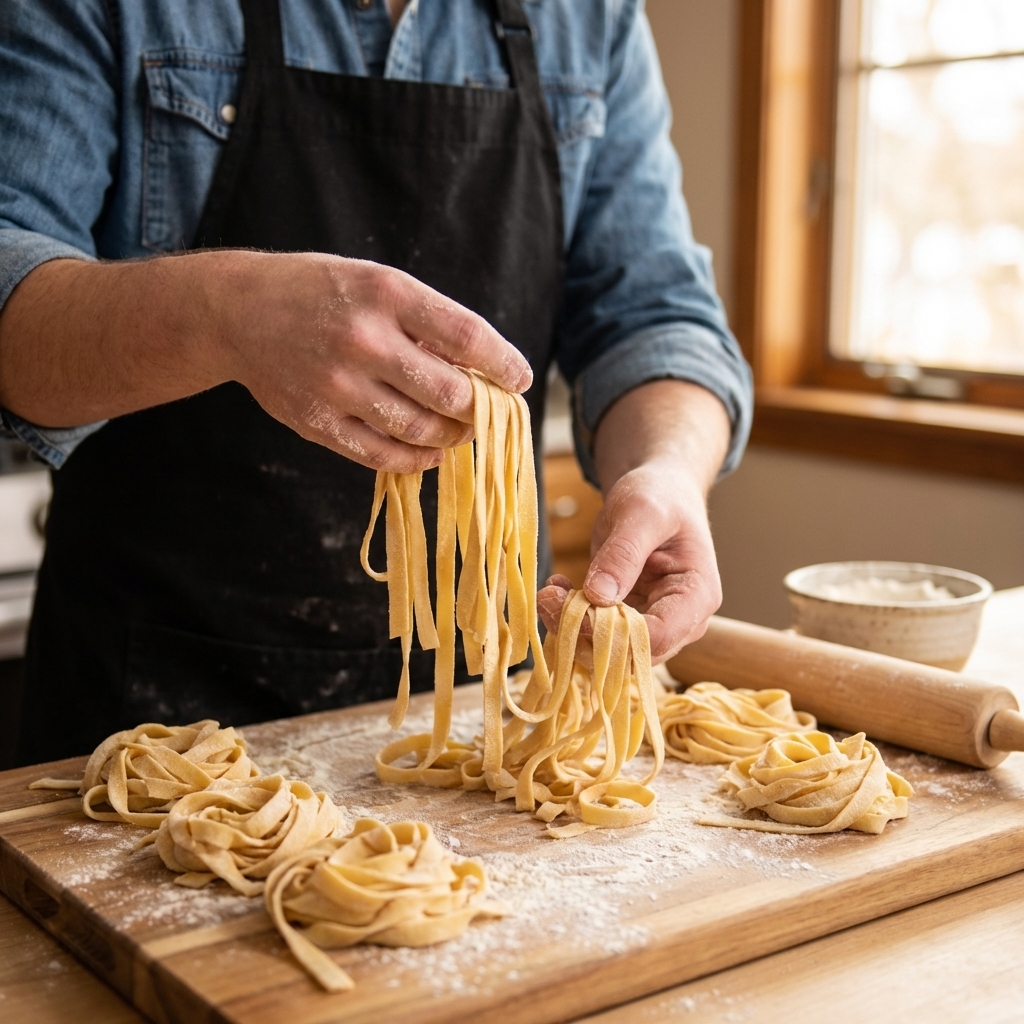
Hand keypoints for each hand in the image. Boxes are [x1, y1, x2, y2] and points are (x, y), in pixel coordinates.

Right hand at [0, 252, 530, 474]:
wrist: (237, 312)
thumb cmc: (321, 293)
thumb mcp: (375, 282)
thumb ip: (426, 321)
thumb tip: (483, 370)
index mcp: (386, 293)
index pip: (467, 337)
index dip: (504, 364)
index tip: (519, 379)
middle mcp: (364, 339)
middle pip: (450, 394)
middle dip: (480, 409)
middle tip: (487, 412)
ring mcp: (337, 385)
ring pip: (421, 430)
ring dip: (452, 437)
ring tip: (459, 431)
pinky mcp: (317, 422)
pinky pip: (382, 454)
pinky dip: (416, 459)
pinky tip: (429, 452)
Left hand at [537, 462, 721, 662]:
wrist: (659, 491)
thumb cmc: (660, 495)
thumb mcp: (641, 513)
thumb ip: (623, 553)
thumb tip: (598, 596)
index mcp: (697, 596)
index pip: (657, 637)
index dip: (612, 633)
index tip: (572, 604)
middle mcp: (681, 620)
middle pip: (631, 652)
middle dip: (585, 631)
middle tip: (547, 596)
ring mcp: (655, 623)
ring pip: (609, 650)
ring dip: (572, 627)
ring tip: (549, 591)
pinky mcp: (628, 619)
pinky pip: (597, 633)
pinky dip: (571, 617)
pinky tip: (557, 586)